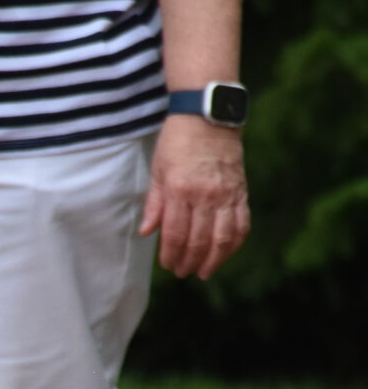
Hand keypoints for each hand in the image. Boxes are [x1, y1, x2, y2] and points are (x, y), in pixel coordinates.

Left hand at [139, 115, 249, 279]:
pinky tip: (225, 253)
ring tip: (204, 271)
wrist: (209, 116)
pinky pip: (241, 224)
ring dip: (214, 260)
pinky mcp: (241, 191)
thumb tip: (146, 232)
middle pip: (199, 240)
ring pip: (223, 238)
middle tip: (182, 272)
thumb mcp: (158, 170)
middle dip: (189, 261)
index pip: (175, 233)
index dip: (170, 254)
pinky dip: (234, 243)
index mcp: (180, 189)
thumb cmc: (177, 141)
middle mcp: (205, 195)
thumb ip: (154, 204)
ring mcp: (226, 194)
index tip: (167, 265)